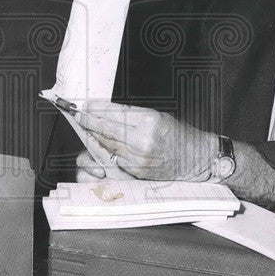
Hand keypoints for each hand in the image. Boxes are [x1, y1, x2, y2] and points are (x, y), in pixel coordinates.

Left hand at [75, 101, 214, 180]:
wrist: (196, 159)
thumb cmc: (178, 135)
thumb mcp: (157, 116)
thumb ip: (132, 116)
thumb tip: (105, 113)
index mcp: (149, 121)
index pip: (114, 113)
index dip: (96, 109)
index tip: (85, 105)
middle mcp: (142, 140)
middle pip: (106, 129)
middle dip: (89, 121)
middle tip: (77, 115)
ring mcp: (138, 158)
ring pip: (106, 145)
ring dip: (93, 136)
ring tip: (84, 127)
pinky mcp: (136, 170)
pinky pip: (114, 158)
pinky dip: (105, 150)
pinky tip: (98, 143)